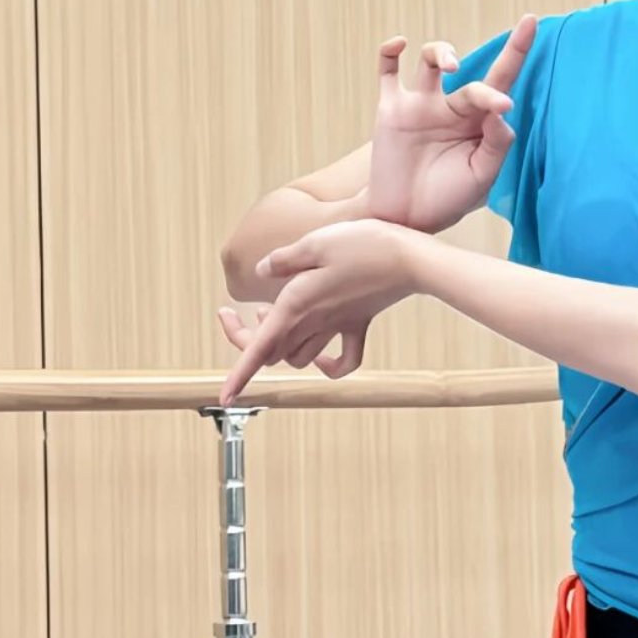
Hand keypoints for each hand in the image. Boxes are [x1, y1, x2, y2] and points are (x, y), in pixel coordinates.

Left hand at [217, 219, 421, 405]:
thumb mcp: (316, 241)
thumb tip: (260, 271)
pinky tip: (322, 355)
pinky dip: (329, 364)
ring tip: (270, 314)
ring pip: (299, 357)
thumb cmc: (365, 245)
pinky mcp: (359, 322)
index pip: (260, 347)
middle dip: (248, 342)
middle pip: (272, 352)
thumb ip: (284, 259)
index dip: (239, 374)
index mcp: (298, 304)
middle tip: (235, 316)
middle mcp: (316, 321)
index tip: (225, 396)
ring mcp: (339, 325)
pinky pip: (344, 360)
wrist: (412, 259)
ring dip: (280, 345)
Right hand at [365, 18, 537, 234]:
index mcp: (479, 121)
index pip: (502, 80)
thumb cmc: (448, 199)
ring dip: (441, 52)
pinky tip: (399, 43)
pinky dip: (389, 52)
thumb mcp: (481, 177)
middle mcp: (452, 107)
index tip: (530, 26)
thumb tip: (503, 108)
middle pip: (471, 73)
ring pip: (431, 61)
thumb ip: (496, 145)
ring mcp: (420, 105)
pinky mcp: (391, 109)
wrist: (405, 219)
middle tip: (495, 100)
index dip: (517, 51)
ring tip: (450, 66)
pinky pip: (387, 71)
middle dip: (488, 74)